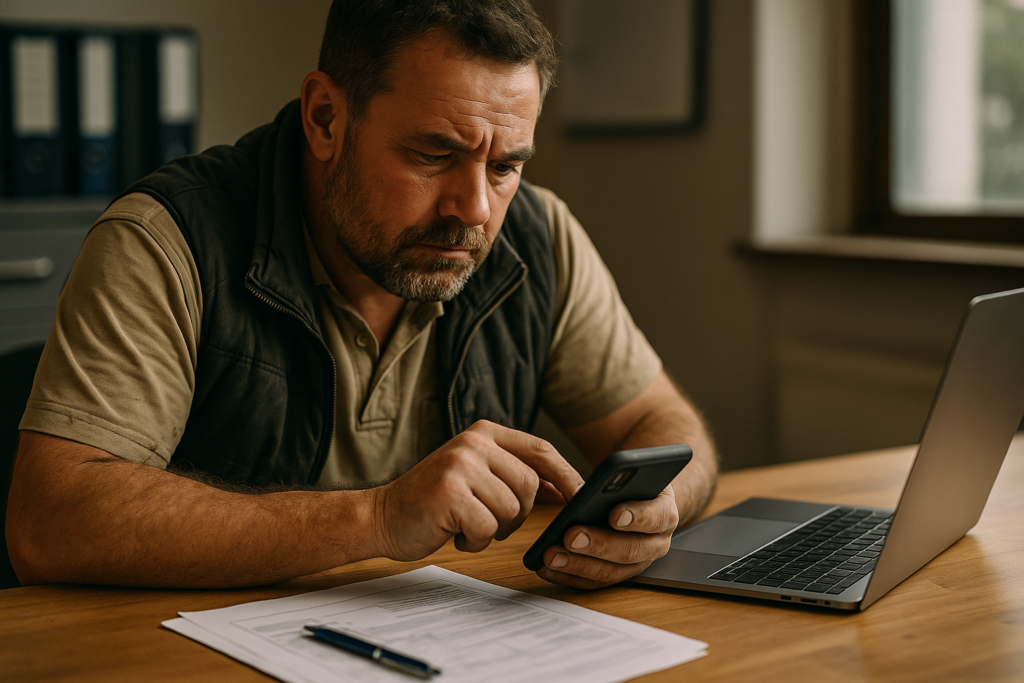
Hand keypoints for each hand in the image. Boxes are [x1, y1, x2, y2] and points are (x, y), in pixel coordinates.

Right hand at [370, 420, 583, 561]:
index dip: (565, 474)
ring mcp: (459, 466)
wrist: (382, 516)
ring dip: (493, 529)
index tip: (581, 496)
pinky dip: (473, 541)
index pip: (539, 449)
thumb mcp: (476, 475)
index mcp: (483, 432)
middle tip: (490, 521)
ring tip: (465, 524)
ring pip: (510, 510)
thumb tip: (564, 488)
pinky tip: (453, 533)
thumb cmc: (434, 501)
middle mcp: (472, 443)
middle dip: (518, 513)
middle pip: (529, 485)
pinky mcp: (449, 494)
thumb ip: (514, 474)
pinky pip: (486, 528)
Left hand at [535, 485, 678, 589]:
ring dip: (579, 566)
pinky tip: (547, 567)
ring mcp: (638, 563)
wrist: (642, 500)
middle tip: (571, 536)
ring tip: (551, 555)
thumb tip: (586, 490)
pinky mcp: (618, 574)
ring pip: (611, 572)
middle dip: (598, 545)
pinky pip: (595, 582)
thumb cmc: (634, 485)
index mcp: (664, 513)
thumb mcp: (633, 473)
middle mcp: (656, 543)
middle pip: (631, 550)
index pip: (657, 517)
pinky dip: (569, 577)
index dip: (637, 517)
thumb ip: (618, 479)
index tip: (614, 514)